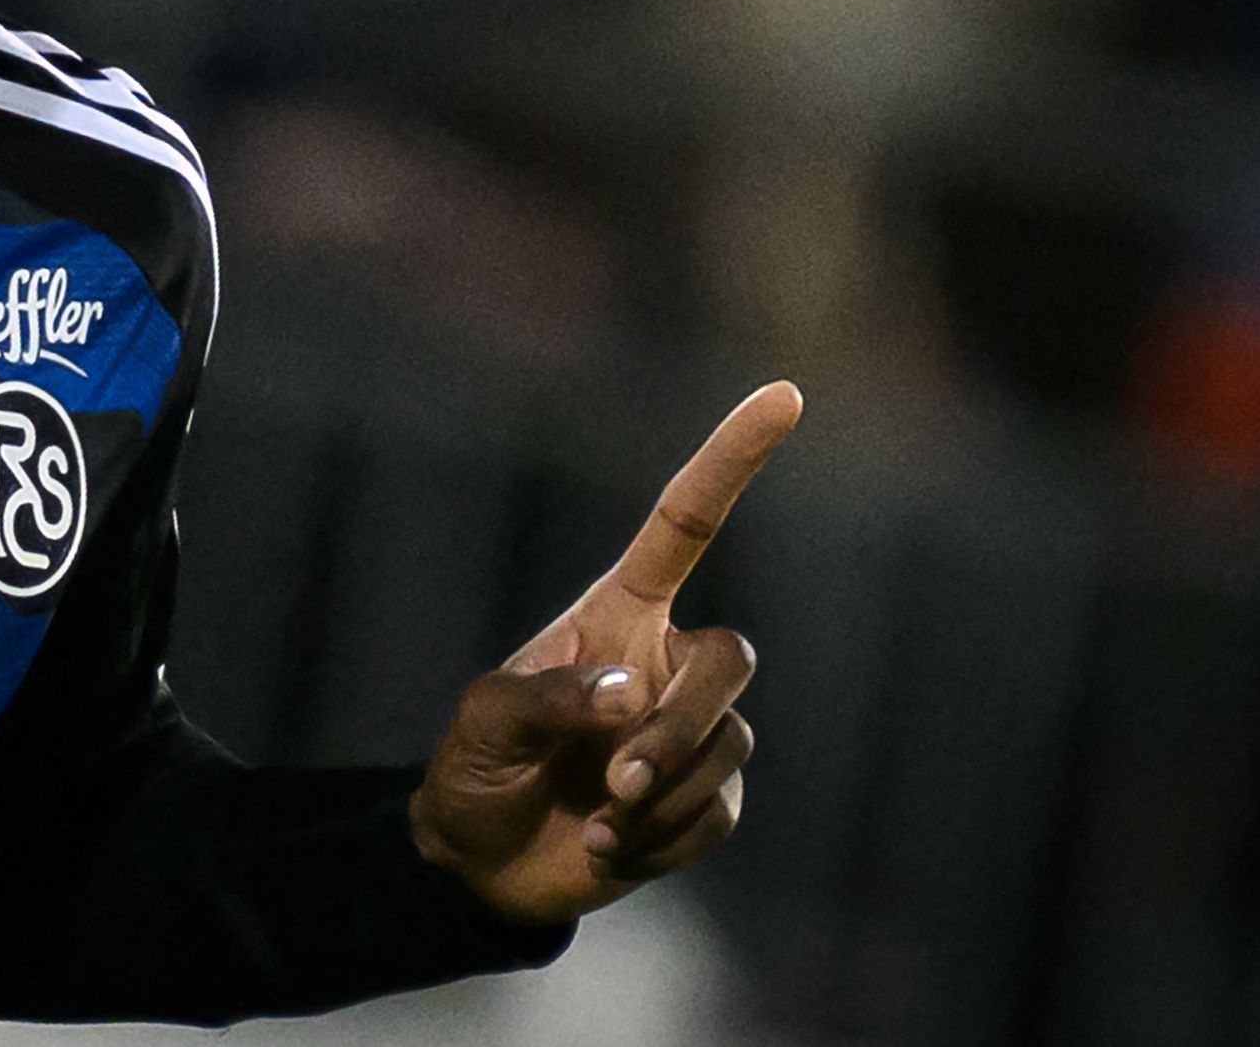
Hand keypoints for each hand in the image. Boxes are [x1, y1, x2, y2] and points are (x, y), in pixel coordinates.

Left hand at [409, 381, 800, 923]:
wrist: (481, 865)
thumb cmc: (475, 769)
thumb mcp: (486, 719)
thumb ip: (551, 696)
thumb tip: (631, 695)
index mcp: (618, 614)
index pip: (685, 525)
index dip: (731, 461)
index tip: (784, 395)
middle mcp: (667, 662)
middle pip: (733, 660)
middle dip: (682, 726)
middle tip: (616, 781)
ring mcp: (692, 731)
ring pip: (732, 742)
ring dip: (664, 793)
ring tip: (598, 823)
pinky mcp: (704, 800)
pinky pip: (721, 812)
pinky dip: (662, 840)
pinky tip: (608, 849)